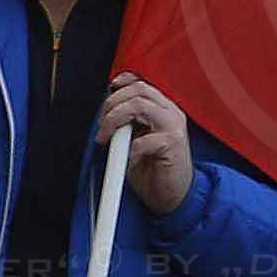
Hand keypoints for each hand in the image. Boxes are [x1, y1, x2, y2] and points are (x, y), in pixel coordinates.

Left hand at [97, 74, 195, 215]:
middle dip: (113, 103)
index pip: (142, 83)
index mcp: (163, 109)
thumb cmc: (154, 167)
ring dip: (115, 119)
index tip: (109, 89)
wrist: (174, 195)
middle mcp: (171, 113)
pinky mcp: (173, 145)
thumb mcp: (137, 137)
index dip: (123, 81)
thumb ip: (128, 121)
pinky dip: (129, 148)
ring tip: (107, 137)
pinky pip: (144, 139)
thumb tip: (106, 110)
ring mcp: (174, 128)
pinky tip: (126, 157)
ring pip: (140, 105)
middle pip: (139, 90)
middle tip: (102, 124)